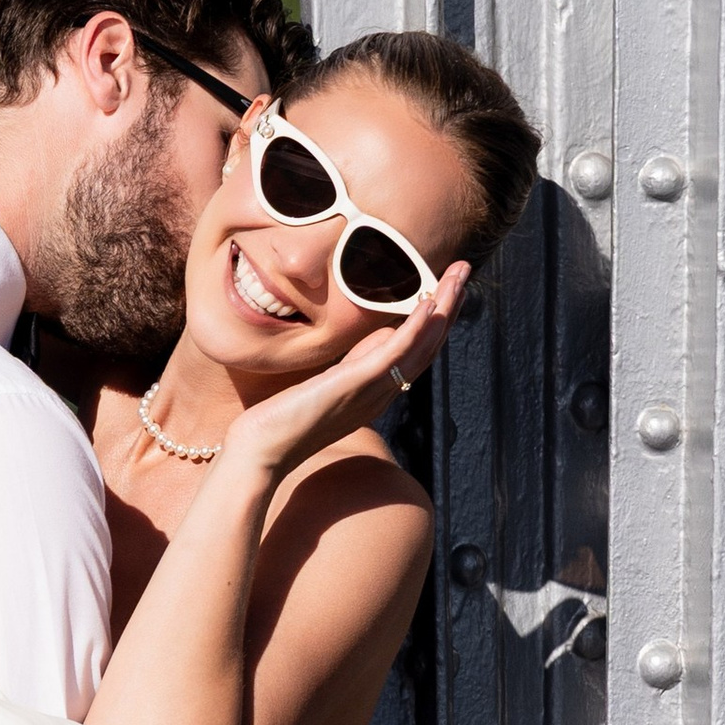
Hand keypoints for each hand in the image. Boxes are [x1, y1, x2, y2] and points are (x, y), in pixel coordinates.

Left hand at [222, 264, 468, 483]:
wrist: (260, 452)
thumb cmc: (282, 422)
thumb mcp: (326, 386)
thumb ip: (352, 366)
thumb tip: (377, 338)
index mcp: (375, 393)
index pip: (415, 354)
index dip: (435, 322)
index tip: (446, 290)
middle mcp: (381, 394)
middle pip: (427, 347)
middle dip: (448, 307)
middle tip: (464, 272)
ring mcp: (371, 392)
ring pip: (420, 347)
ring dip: (443, 310)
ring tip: (459, 276)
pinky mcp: (354, 386)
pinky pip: (394, 355)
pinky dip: (415, 330)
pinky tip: (429, 305)